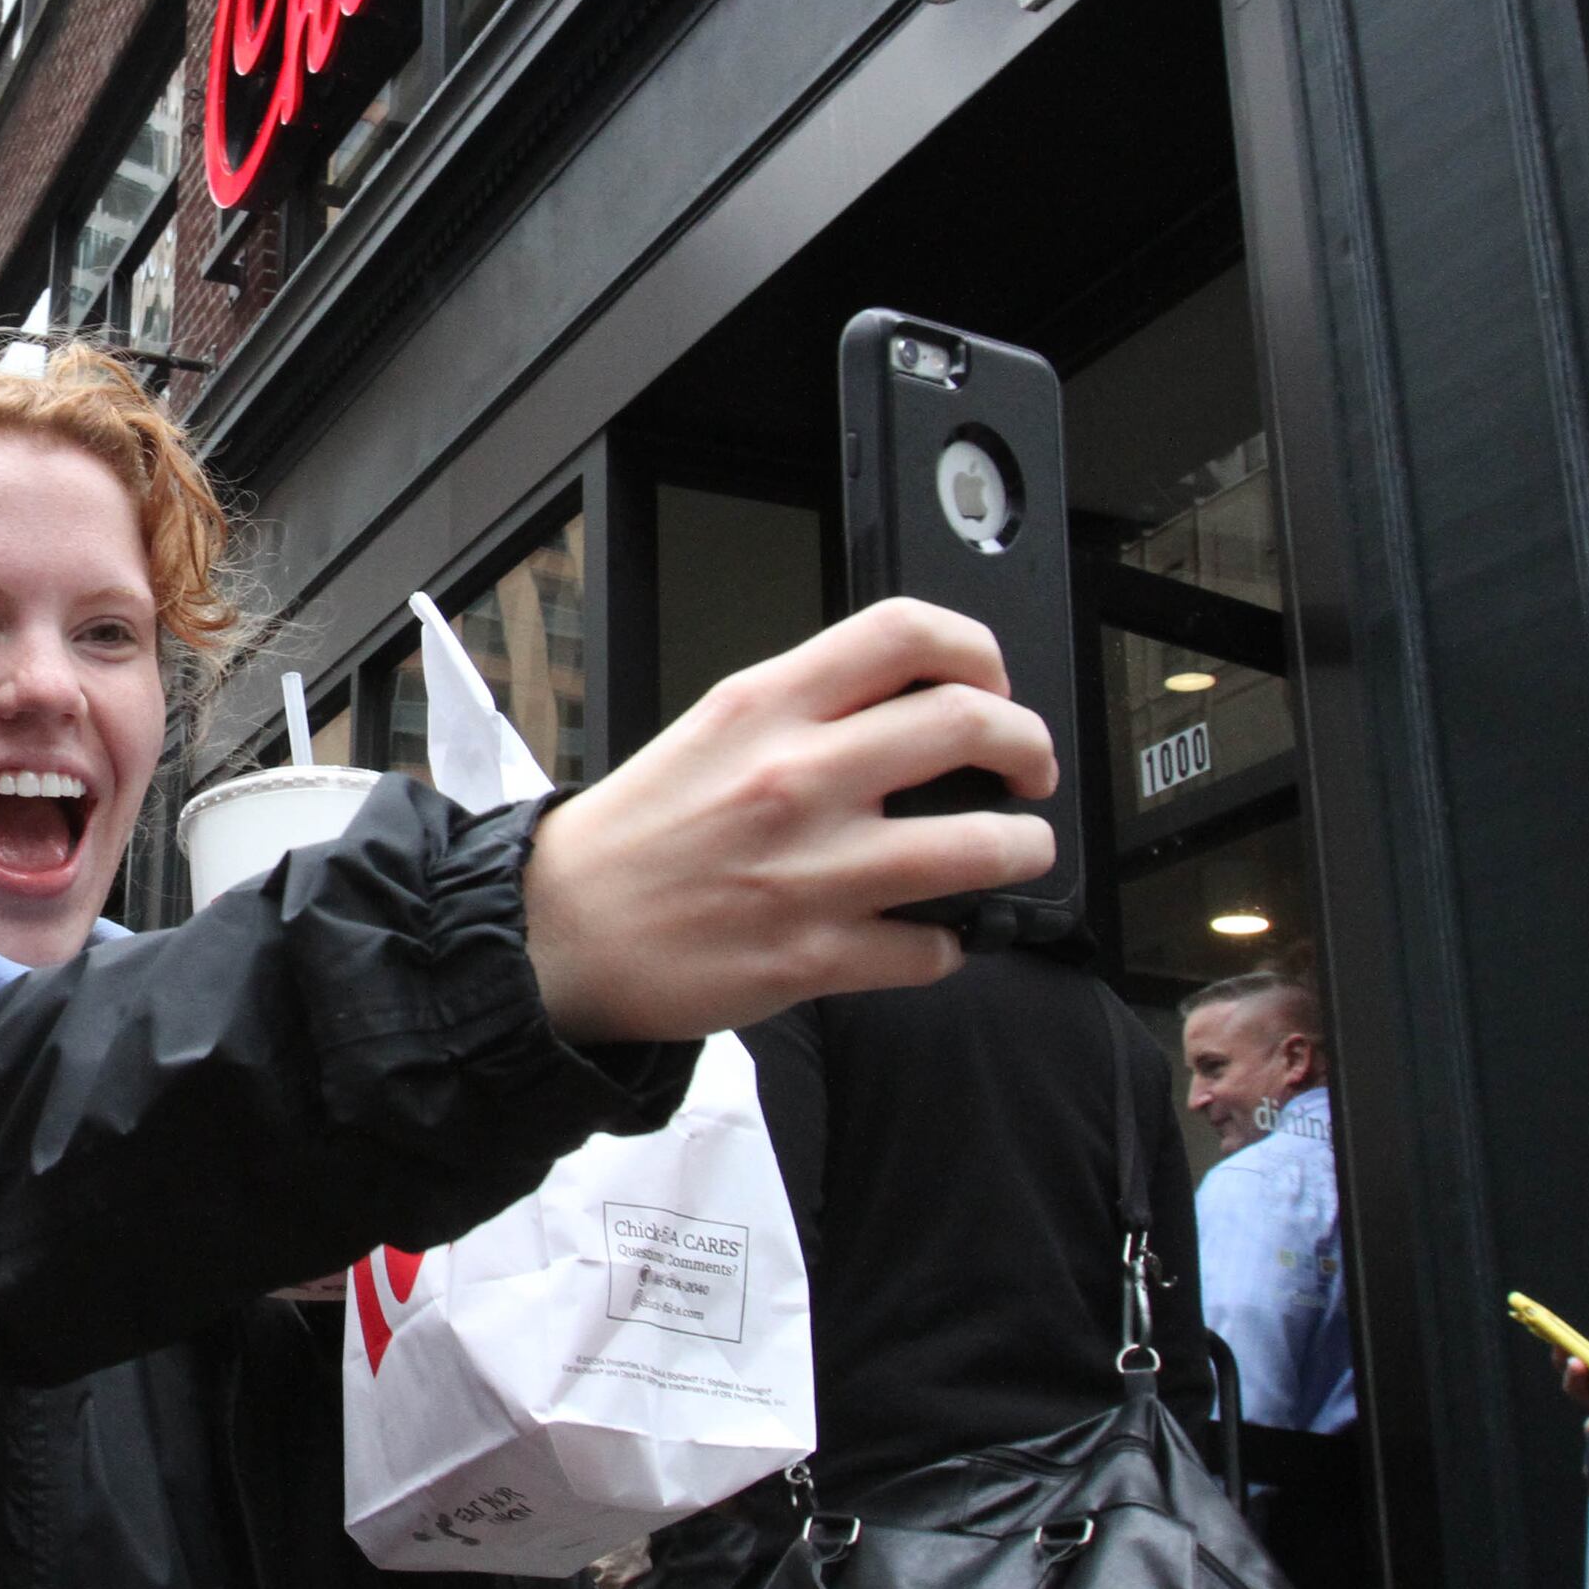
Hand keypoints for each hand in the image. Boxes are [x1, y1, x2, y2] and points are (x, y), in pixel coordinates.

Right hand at [523, 599, 1058, 1044]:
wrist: (559, 929)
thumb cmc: (633, 836)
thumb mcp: (712, 731)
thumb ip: (806, 711)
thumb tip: (906, 709)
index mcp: (766, 707)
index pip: (906, 633)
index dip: (978, 650)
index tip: (991, 683)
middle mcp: (796, 776)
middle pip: (971, 724)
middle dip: (1029, 747)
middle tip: (1028, 770)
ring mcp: (812, 869)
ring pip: (983, 846)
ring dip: (1023, 849)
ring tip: (1016, 851)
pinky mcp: (815, 955)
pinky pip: (933, 948)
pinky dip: (949, 944)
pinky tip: (930, 934)